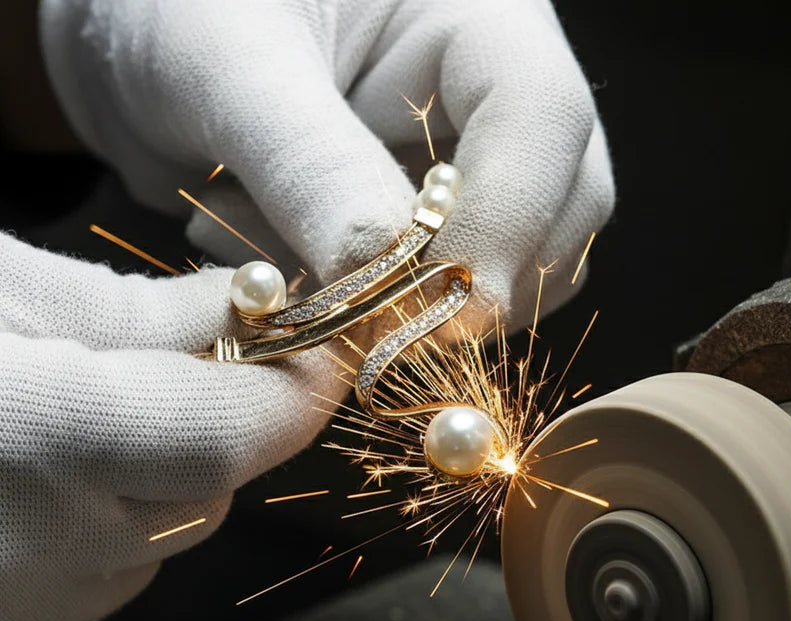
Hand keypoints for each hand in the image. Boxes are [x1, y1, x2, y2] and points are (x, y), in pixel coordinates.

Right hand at [0, 233, 342, 620]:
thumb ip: (134, 314)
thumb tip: (251, 312)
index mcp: (35, 439)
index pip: (232, 435)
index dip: (295, 392)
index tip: (323, 350)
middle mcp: (41, 549)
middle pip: (210, 484)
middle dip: (213, 419)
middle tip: (153, 362)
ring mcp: (20, 611)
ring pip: (165, 528)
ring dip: (154, 466)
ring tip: (52, 412)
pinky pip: (108, 568)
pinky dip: (104, 514)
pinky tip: (24, 472)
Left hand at [40, 0, 614, 329]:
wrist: (136, 43)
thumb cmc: (171, 6)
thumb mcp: (226, 64)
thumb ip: (310, 166)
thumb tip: (382, 271)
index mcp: (473, 14)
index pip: (543, 121)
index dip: (508, 224)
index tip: (437, 309)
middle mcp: (488, 94)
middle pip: (558, 210)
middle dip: (469, 284)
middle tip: (367, 322)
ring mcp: (461, 166)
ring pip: (506, 272)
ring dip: (407, 307)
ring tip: (285, 265)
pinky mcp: (423, 227)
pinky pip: (435, 300)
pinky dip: (368, 316)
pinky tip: (286, 272)